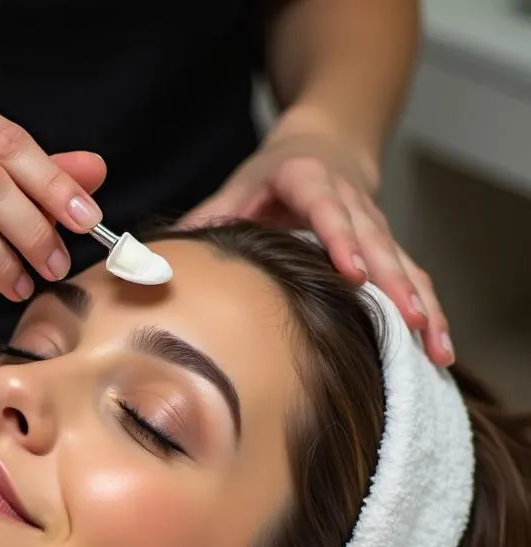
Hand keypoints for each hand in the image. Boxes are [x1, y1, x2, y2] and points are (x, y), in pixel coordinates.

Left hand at [180, 125, 452, 365]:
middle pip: (378, 245)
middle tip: (411, 322)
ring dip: (422, 307)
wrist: (324, 144)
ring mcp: (375, 227)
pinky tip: (438, 349)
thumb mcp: (237, 186)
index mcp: (311, 183)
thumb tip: (160, 258)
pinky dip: (427, 311)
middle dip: (397, 285)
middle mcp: (352, 204)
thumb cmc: (272, 174)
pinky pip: (411, 278)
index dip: (341, 240)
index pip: (328, 211)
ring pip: (404, 265)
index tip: (353, 273)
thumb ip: (209, 219)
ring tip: (437, 349)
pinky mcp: (387, 247)